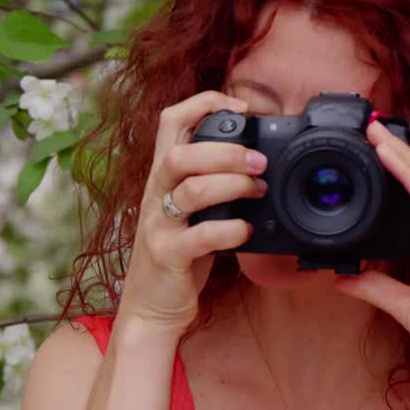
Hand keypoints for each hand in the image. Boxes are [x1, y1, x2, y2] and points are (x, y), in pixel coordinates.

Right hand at [116, 90, 268, 337]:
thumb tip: (256, 160)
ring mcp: (158, 225)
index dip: (204, 103)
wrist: (151, 307)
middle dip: (226, 150)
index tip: (241, 108)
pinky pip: (200, 236)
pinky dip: (230, 230)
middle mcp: (155, 194)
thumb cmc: (178, 254)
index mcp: (162, 176)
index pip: (170, 120)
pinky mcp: (166, 255)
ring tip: (258, 192)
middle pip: (180, 152)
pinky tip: (246, 231)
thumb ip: (210, 183)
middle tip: (259, 162)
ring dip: (232, 185)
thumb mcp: (190, 210)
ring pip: (190, 190)